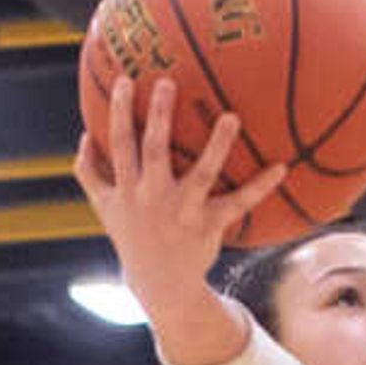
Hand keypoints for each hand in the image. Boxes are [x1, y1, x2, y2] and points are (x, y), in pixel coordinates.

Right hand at [71, 74, 289, 347]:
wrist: (160, 284)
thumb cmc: (132, 237)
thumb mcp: (104, 208)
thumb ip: (90, 172)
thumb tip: (84, 134)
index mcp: (127, 188)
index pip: (119, 143)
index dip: (118, 112)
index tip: (123, 80)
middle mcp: (152, 197)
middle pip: (153, 149)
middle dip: (157, 115)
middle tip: (167, 81)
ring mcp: (182, 211)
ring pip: (201, 173)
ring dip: (217, 145)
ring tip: (231, 115)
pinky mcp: (209, 225)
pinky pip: (238, 203)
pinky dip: (260, 186)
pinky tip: (281, 167)